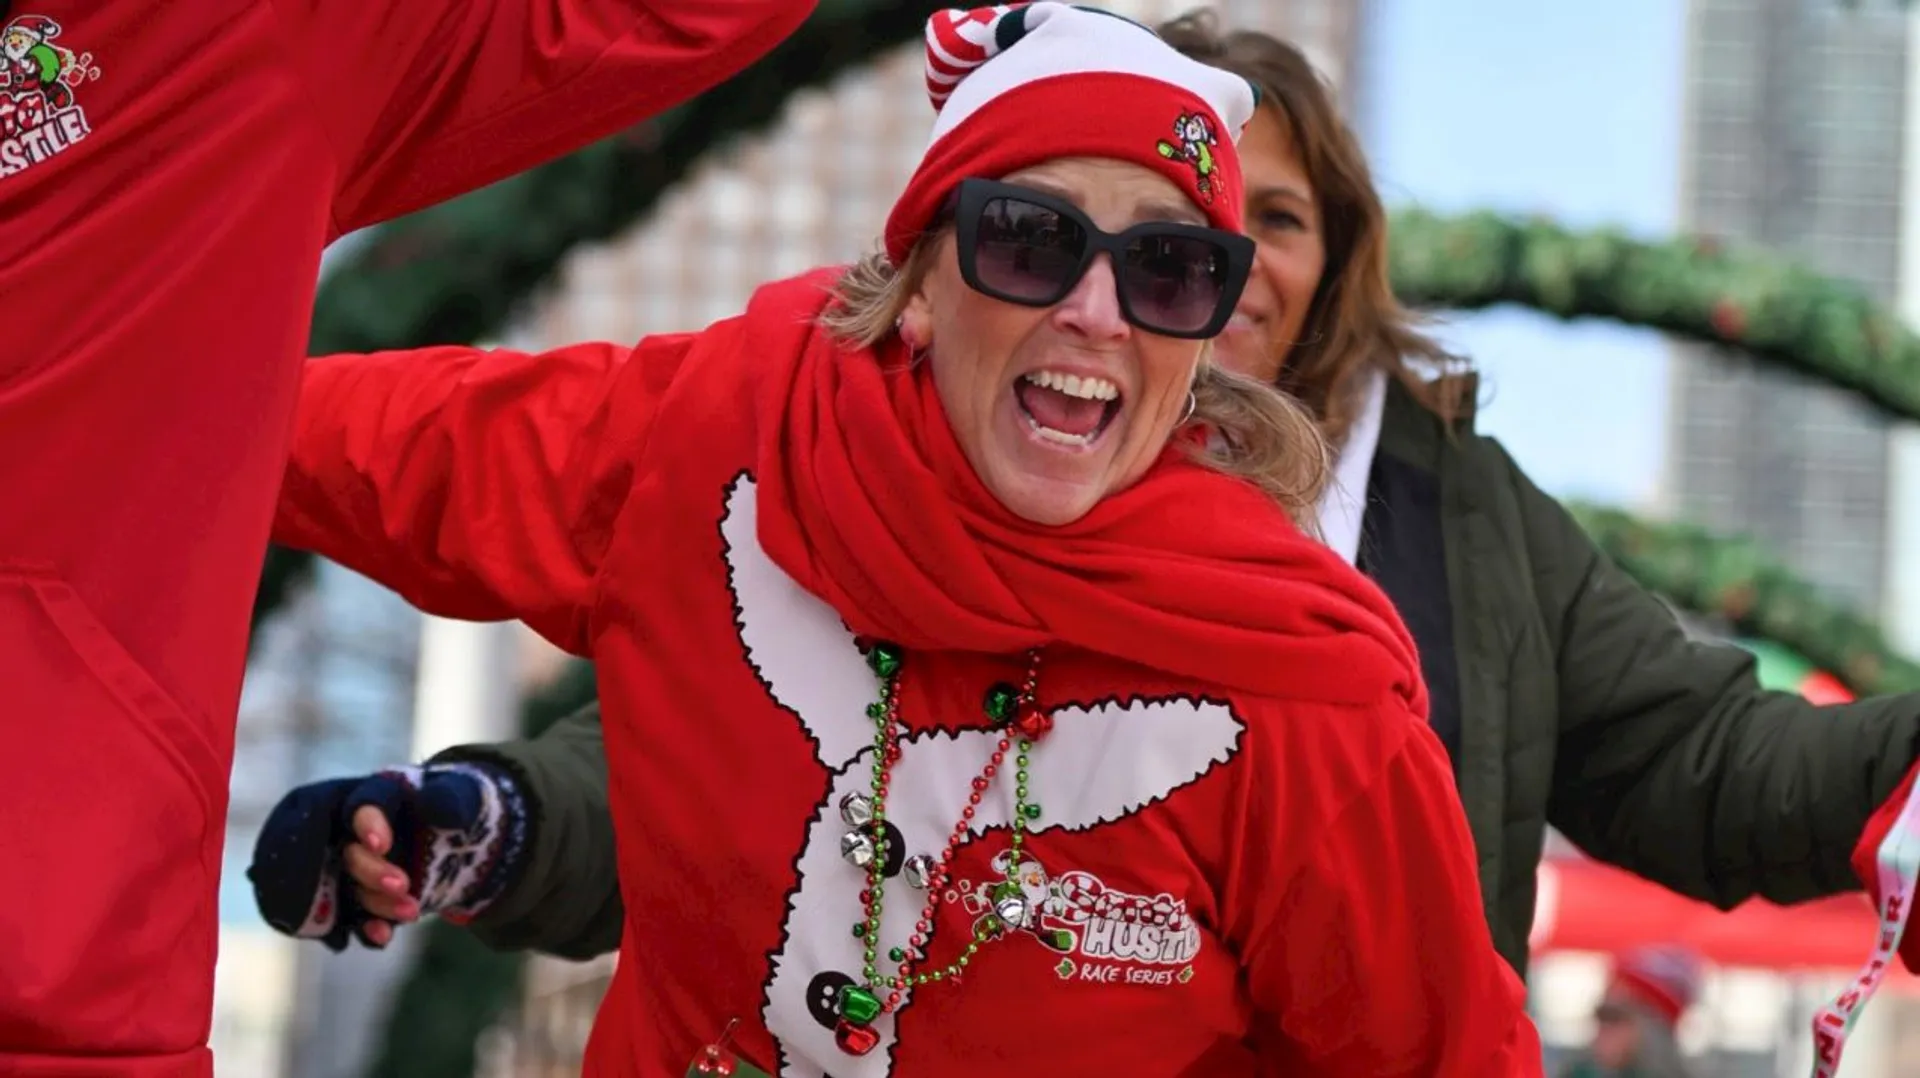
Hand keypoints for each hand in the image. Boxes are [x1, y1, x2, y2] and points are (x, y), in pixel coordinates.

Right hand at [246, 763, 527, 950]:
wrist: (466, 838)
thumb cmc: (459, 806)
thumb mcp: (465, 796)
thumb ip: (453, 798)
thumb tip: (437, 804)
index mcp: (380, 796)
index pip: (363, 805)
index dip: (367, 825)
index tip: (382, 845)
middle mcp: (358, 831)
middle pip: (349, 853)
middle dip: (370, 871)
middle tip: (402, 885)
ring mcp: (359, 867)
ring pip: (351, 889)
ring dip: (375, 903)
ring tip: (412, 911)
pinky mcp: (366, 896)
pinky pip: (355, 917)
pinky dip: (366, 928)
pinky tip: (382, 936)